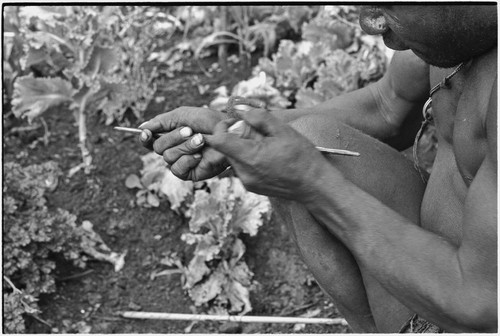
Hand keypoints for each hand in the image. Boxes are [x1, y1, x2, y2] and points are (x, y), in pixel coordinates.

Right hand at [138, 106, 229, 180]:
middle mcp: (175, 149)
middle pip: (158, 148)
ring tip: (201, 141)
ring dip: (185, 146)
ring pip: (168, 157)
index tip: (146, 134)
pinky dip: (188, 160)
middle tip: (190, 131)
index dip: (145, 138)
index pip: (150, 141)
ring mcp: (182, 162)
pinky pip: (177, 169)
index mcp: (171, 135)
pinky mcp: (191, 173)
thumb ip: (161, 121)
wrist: (229, 133)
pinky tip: (200, 155)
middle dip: (174, 137)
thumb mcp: (183, 115)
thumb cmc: (210, 122)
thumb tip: (141, 128)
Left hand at [204, 109, 329, 200]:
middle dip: (236, 135)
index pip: (218, 140)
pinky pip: (241, 167)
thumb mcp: (283, 130)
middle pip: (224, 148)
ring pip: (233, 157)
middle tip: (258, 132)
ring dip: (243, 147)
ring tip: (266, 145)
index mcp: (250, 157)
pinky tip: (268, 156)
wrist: (314, 186)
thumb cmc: (302, 157)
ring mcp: (246, 182)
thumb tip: (240, 109)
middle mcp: (244, 173)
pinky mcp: (251, 186)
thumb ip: (259, 117)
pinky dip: (249, 158)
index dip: (223, 127)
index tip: (239, 122)